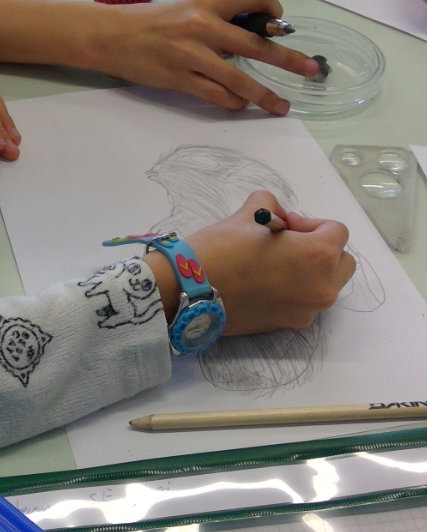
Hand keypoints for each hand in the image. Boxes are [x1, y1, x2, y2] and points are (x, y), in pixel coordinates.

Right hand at [87, 0, 320, 115]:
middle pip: (258, 44)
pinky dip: (234, 102)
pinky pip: (217, 95)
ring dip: (266, 95)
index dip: (275, 11)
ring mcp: (192, 56)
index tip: (279, 23)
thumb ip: (217, 19)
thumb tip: (249, 37)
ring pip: (241, 79)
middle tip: (311, 70)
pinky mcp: (179, 80)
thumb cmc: (149, 21)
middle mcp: (203, 27)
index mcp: (206, 3)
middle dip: (289, 59)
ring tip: (282, 106)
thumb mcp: (186, 8)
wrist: (110, 36)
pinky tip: (241, 105)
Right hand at [146, 190, 355, 335]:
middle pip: (342, 261)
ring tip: (277, 264)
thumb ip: (271, 206)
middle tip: (286, 243)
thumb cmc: (220, 249)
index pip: (336, 231)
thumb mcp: (247, 214)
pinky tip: (267, 283)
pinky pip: (307, 302)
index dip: (309, 223)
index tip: (282, 225)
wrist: (189, 292)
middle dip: (320, 248)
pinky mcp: (290, 324)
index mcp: (318, 255)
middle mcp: (322, 287)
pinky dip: (297, 290)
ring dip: (312, 270)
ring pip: (327, 284)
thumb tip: (277, 217)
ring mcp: (308, 310)